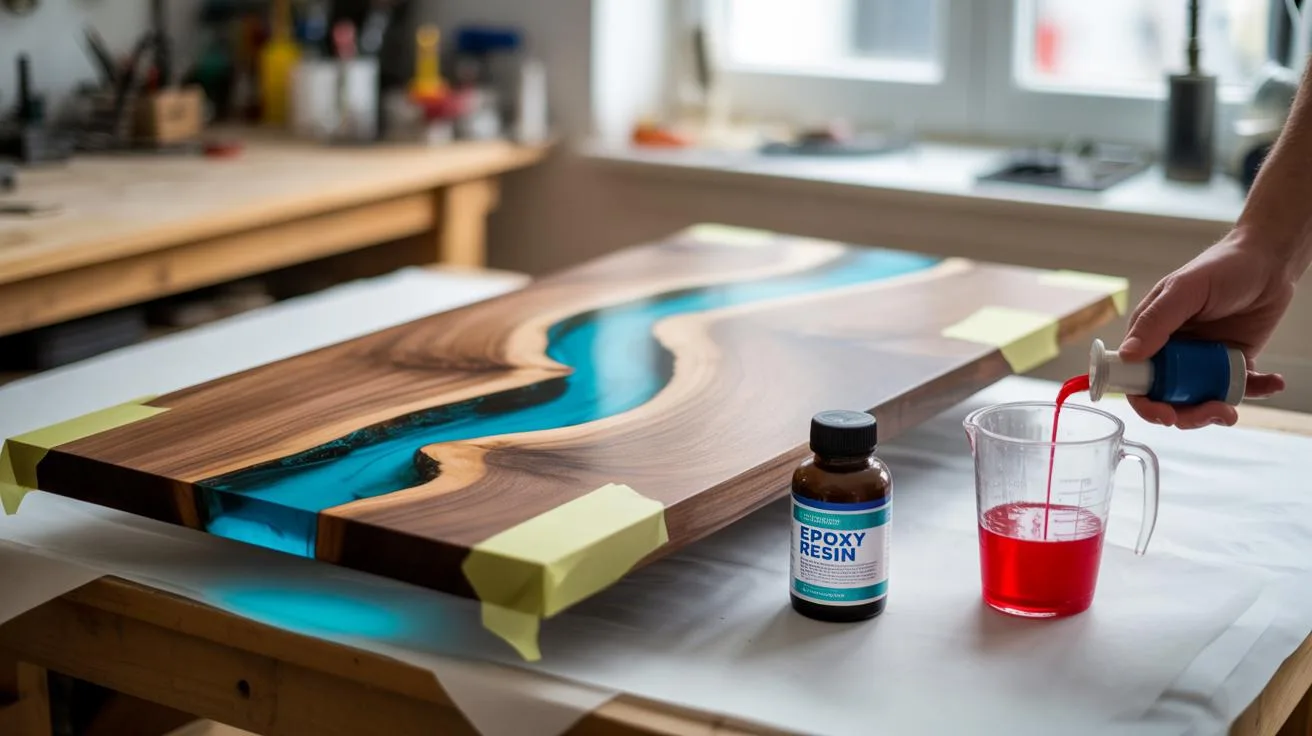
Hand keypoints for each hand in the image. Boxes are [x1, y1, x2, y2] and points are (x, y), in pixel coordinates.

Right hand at [1118, 230, 1292, 428]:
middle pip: (1168, 398)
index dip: (1146, 403)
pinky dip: (1256, 391)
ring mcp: (1202, 359)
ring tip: (1235, 406)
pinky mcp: (1232, 362)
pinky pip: (1239, 387)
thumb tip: (1127, 355)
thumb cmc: (1222, 266)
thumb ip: (1156, 321)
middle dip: (1188, 413)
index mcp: (1150, 334)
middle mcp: (1172, 352)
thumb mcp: (1185, 290)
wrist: (1269, 261)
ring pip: (1201, 399)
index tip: (1166, 415)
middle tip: (1213, 411)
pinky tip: (1272, 381)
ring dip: (1218, 409)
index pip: (1135, 379)